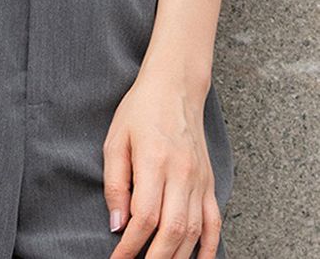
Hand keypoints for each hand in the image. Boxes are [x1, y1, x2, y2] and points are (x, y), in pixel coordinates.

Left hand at [103, 71, 221, 257]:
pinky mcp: (209, 181)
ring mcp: (200, 179)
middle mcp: (182, 173)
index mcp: (154, 160)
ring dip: (177, 258)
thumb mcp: (116, 140)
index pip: (145, 217)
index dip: (130, 246)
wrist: (175, 87)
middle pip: (172, 231)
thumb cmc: (140, 110)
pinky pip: (214, 222)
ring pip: (194, 231)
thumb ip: (115, 183)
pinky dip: (208, 248)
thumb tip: (116, 224)